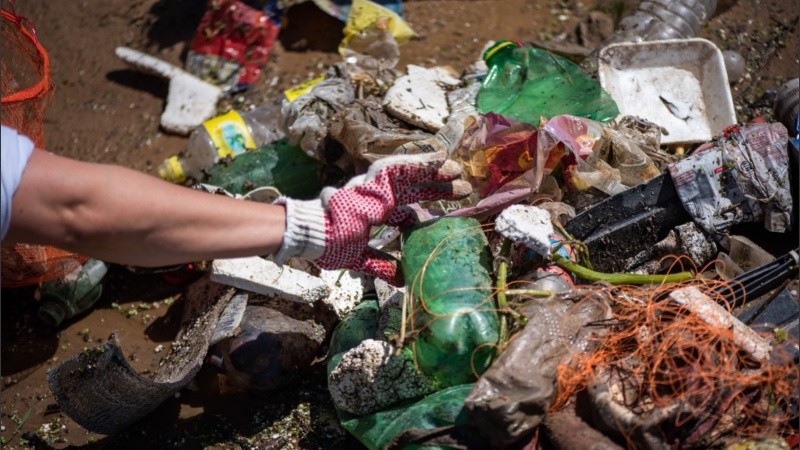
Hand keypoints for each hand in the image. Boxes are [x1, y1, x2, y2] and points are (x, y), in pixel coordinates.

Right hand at [275, 151, 470, 284]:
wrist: (313, 235)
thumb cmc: (331, 245)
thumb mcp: (361, 258)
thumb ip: (382, 265)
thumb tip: (402, 279)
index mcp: (374, 211)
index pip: (407, 205)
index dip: (427, 205)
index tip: (448, 210)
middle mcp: (375, 195)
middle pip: (412, 187)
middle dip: (436, 186)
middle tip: (463, 187)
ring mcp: (373, 187)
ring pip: (408, 173)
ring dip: (432, 172)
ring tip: (456, 171)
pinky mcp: (371, 183)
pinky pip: (398, 169)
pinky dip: (419, 163)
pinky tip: (439, 159)